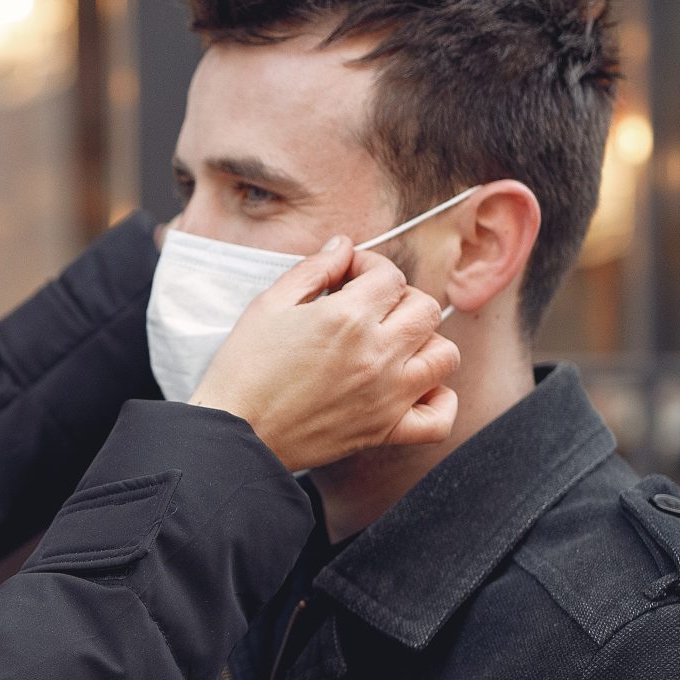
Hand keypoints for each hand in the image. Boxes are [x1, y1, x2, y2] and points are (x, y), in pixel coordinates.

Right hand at [188, 239, 459, 471]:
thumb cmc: (245, 369)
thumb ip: (313, 269)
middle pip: (425, 308)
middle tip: (370, 308)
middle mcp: (377, 354)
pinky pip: (439, 419)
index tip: (348, 276)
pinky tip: (414, 390)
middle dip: (400, 299)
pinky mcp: (385, 431)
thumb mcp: (269, 304)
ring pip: (444, 355)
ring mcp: (387, 395)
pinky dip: (438, 402)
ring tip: (395, 345)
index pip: (389, 275)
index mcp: (347, 318)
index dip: (369, 267)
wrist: (235, 433)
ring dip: (425, 343)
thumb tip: (343, 246)